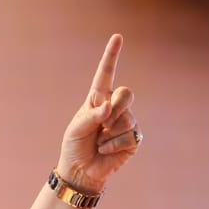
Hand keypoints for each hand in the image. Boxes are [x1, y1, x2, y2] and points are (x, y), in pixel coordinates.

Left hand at [57, 33, 141, 194]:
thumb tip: (109, 107)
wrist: (81, 171)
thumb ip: (91, 115)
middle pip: (126, 93)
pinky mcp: (133, 139)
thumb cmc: (75, 147)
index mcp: (97, 100)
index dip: (112, 56)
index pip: (106, 75)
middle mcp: (114, 108)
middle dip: (117, 106)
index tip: (117, 37)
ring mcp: (126, 122)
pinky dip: (113, 144)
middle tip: (104, 122)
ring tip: (99, 141)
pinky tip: (105, 150)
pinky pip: (129, 135)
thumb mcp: (76, 129)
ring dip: (110, 132)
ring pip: (127, 117)